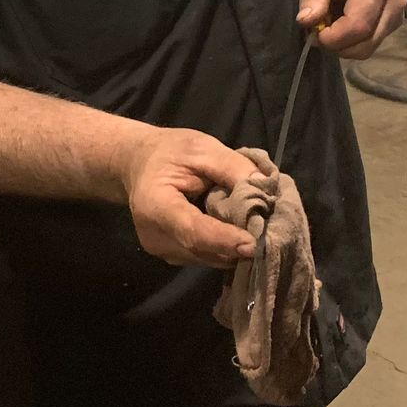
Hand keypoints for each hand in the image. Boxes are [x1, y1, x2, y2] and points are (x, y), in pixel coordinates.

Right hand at [117, 127, 258, 268]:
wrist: (139, 162)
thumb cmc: (169, 152)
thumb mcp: (201, 147)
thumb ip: (232, 166)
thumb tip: (266, 191)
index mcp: (154, 206)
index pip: (192, 230)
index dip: (223, 239)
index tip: (254, 244)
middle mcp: (155, 237)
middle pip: (205, 250)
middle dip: (237, 242)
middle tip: (267, 225)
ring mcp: (163, 252)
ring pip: (210, 258)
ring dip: (233, 245)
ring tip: (248, 221)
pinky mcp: (173, 257)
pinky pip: (207, 257)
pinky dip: (225, 246)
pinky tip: (231, 226)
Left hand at [299, 0, 404, 58]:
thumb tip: (306, 21)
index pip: (358, 25)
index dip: (333, 38)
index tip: (312, 34)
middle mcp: (395, 1)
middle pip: (366, 43)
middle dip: (337, 45)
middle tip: (316, 31)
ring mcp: (397, 13)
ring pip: (369, 47)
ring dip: (344, 44)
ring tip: (329, 24)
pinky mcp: (394, 21)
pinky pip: (371, 43)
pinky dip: (352, 41)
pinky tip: (341, 24)